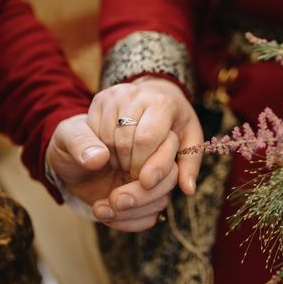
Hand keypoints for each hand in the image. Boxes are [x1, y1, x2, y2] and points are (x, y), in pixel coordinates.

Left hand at [46, 113, 173, 230]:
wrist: (67, 165)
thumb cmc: (71, 143)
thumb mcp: (67, 136)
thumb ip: (80, 141)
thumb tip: (99, 157)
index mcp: (143, 131)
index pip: (167, 143)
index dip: (155, 162)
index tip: (132, 173)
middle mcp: (152, 156)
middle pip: (169, 176)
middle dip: (144, 194)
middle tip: (116, 199)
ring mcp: (150, 181)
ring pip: (162, 199)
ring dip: (133, 211)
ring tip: (101, 209)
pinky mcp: (143, 201)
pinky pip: (149, 217)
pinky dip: (128, 222)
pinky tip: (106, 217)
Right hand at [85, 77, 202, 226]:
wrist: (154, 98)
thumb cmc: (173, 124)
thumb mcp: (188, 140)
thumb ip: (189, 164)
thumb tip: (189, 189)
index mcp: (163, 103)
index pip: (146, 139)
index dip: (143, 164)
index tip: (146, 180)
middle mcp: (137, 94)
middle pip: (124, 141)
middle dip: (129, 165)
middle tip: (134, 175)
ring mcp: (115, 95)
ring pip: (107, 138)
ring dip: (115, 160)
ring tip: (126, 164)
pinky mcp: (99, 99)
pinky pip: (93, 132)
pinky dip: (102, 151)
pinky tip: (113, 154)